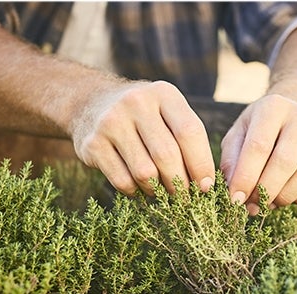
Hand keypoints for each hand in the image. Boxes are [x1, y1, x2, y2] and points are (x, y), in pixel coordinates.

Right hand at [69, 81, 215, 195]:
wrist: (91, 103)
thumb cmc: (144, 116)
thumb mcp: (168, 112)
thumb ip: (188, 140)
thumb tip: (205, 185)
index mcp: (163, 93)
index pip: (190, 132)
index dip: (201, 164)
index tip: (206, 186)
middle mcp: (136, 102)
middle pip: (167, 155)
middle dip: (180, 183)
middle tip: (186, 198)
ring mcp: (111, 122)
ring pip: (145, 172)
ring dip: (158, 189)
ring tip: (163, 190)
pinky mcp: (92, 144)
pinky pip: (123, 181)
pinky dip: (136, 191)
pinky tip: (140, 187)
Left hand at [220, 94, 296, 214]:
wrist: (295, 115)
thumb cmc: (260, 129)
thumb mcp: (239, 134)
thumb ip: (232, 161)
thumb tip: (235, 193)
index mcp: (274, 107)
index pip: (259, 146)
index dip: (245, 177)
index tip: (235, 199)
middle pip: (286, 161)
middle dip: (266, 190)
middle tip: (252, 205)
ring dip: (284, 196)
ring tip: (268, 201)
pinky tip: (286, 194)